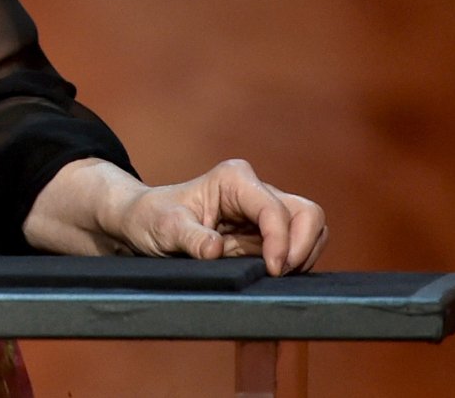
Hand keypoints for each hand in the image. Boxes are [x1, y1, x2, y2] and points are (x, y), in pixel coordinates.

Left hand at [111, 158, 327, 275]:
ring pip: (311, 228)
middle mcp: (255, 189)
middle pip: (307, 214)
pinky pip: (300, 244)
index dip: (281, 242)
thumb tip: (213, 249)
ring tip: (272, 275)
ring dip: (301, 255)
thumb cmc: (151, 218)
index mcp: (234, 179)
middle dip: (302, 247)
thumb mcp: (163, 227)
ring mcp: (264, 209)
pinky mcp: (267, 231)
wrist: (143, 222)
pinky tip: (270, 273)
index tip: (271, 270)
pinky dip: (296, 260)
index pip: (275, 210)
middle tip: (278, 275)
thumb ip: (189, 237)